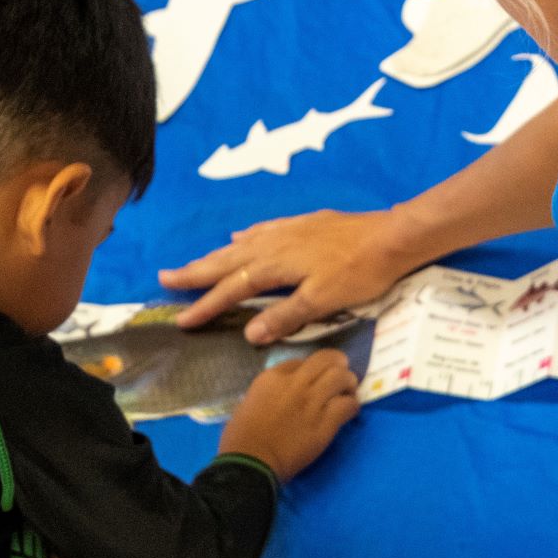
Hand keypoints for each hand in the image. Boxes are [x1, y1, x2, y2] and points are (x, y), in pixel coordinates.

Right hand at [159, 208, 419, 343]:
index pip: (232, 289)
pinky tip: (240, 236)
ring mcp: (288, 231)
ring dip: (216, 255)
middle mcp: (273, 243)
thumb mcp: (322, 300)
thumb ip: (285, 316)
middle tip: (165, 277)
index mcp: (274, 265)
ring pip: (241, 244)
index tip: (182, 320)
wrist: (392, 237)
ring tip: (194, 263)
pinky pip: (263, 230)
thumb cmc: (359, 273)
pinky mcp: (304, 224)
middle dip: (196, 272)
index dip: (206, 305)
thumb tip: (248, 333)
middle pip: (227, 260)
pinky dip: (246, 236)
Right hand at [219, 349, 359, 480]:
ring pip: (342, 377)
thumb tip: (286, 392)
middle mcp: (295, 384)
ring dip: (349, 384)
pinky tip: (349, 412)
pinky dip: (352, 406)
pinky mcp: (325, 423)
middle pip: (327, 359)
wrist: (250, 463)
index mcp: (273, 377)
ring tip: (348, 393)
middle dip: (339, 365)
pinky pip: (348, 405)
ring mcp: (312, 402)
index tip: (315, 379)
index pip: (302, 361)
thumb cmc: (241, 437)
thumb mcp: (250, 401)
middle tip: (341, 377)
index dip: (313, 369)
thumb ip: (271, 391)